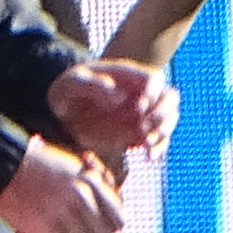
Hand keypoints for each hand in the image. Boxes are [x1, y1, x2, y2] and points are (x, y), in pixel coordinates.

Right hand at [0, 136, 124, 232]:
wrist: (0, 165)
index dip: (109, 231)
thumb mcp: (72, 164)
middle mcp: (82, 197)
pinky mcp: (44, 228)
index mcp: (92, 181)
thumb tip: (112, 191)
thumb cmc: (34, 164)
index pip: (118, 220)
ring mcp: (64, 213)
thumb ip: (94, 178)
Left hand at [49, 57, 176, 162]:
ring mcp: (143, 114)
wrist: (63, 113)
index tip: (140, 107)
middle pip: (170, 98)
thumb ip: (92, 84)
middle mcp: (141, 94)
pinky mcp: (139, 133)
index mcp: (128, 75)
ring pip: (169, 120)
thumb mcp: (71, 84)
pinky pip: (159, 140)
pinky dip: (158, 149)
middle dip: (163, 113)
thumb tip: (119, 96)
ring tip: (146, 144)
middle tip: (145, 126)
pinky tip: (147, 157)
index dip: (153, 92)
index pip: (154, 78)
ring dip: (163, 132)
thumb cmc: (68, 91)